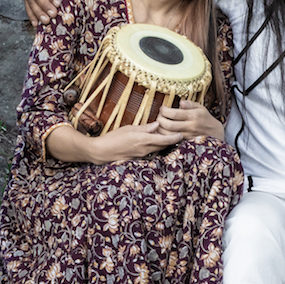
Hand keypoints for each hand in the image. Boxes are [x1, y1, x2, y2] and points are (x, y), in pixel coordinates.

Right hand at [45, 120, 183, 163]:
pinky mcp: (138, 159)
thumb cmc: (114, 138)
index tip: (182, 134)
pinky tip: (156, 144)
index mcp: (144, 140)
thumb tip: (158, 124)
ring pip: (158, 150)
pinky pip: (151, 153)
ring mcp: (142, 156)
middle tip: (180, 134)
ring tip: (169, 138)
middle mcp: (145, 149)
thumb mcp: (130, 129)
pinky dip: (155, 148)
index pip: (164, 139)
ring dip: (164, 145)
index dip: (175, 137)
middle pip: (164, 145)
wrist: (101, 152)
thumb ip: (145, 128)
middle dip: (172, 141)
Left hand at [154, 100, 224, 140]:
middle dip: (160, 119)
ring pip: (169, 134)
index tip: (163, 109)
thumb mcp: (201, 108)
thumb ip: (190, 104)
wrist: (215, 133)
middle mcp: (191, 126)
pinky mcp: (186, 142)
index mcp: (194, 115)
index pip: (174, 113)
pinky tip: (164, 131)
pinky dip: (165, 136)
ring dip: (161, 129)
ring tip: (160, 123)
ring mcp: (188, 136)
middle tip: (159, 116)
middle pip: (169, 125)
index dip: (164, 111)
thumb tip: (181, 102)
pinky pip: (172, 140)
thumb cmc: (206, 118)